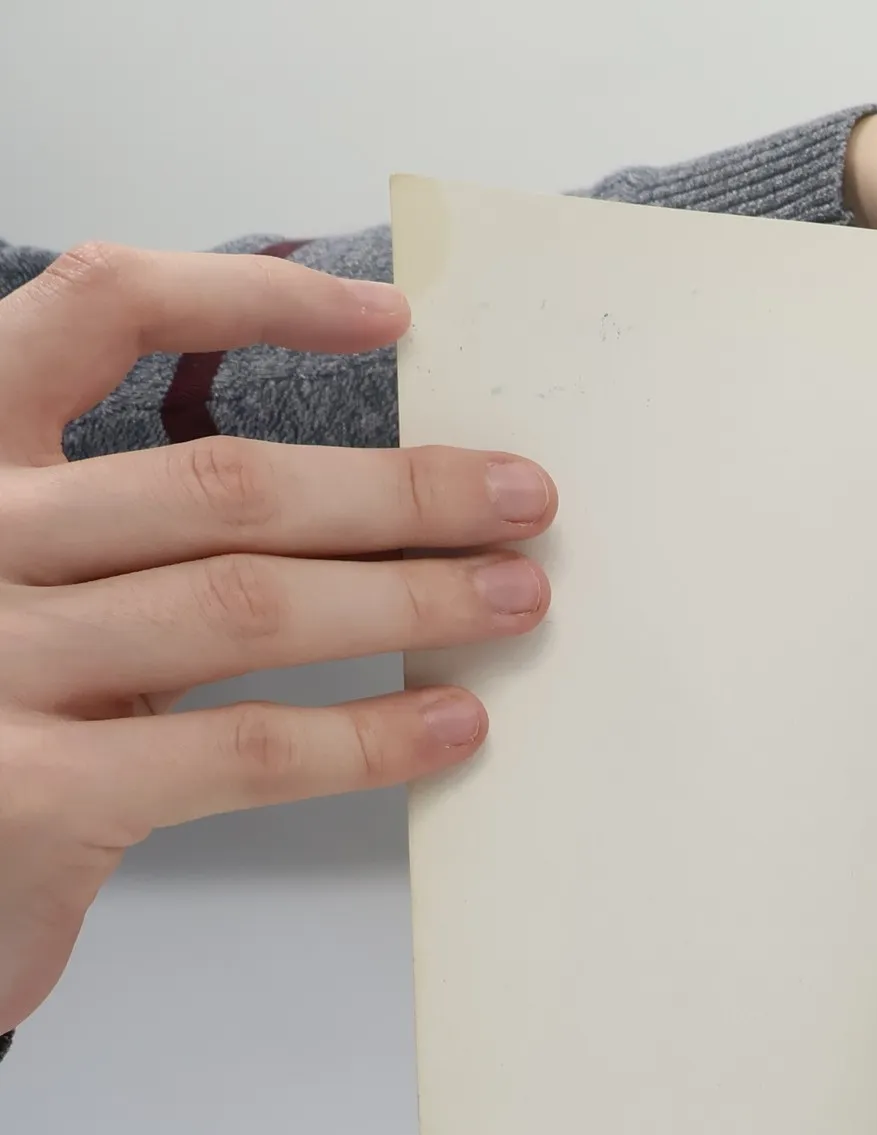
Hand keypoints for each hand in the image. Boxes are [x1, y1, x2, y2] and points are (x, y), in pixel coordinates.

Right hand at [0, 246, 555, 1032]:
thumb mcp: (28, 580)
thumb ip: (131, 531)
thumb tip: (362, 512)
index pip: (102, 312)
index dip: (252, 296)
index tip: (391, 319)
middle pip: (224, 483)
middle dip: (398, 492)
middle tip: (524, 500)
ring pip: (248, 605)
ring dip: (407, 600)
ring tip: (514, 599)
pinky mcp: (40, 793)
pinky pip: (245, 746)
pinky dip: (366, 738)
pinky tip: (449, 726)